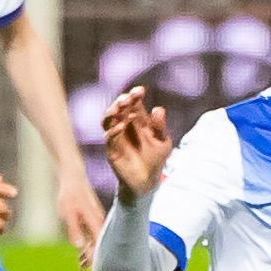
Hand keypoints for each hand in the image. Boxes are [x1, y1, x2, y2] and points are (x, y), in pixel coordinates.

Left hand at [56, 173, 104, 268]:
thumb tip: (80, 246)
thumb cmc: (70, 195)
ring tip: (79, 267)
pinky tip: (80, 253)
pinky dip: (87, 246)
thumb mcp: (68, 213)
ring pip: (96, 242)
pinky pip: (92, 236)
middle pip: (99, 247)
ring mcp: (97, 221)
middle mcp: (99, 223)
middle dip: (92, 261)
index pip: (99, 247)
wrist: (73, 178)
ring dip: (88, 255)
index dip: (95, 261)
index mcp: (96, 223)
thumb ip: (75, 229)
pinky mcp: (93, 219)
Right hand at [102, 86, 174, 200]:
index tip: (140, 91)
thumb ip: (160, 126)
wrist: (148, 180)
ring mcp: (116, 137)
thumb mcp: (162, 141)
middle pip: (118, 108)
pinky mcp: (112, 149)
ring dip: (112, 111)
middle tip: (128, 98)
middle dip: (122, 101)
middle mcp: (124, 125)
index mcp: (137, 120)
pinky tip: (121, 125)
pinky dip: (114, 130)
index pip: (133, 103)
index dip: (135, 95)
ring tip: (120, 107)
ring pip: (108, 120)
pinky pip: (108, 137)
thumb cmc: (155, 158)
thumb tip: (158, 109)